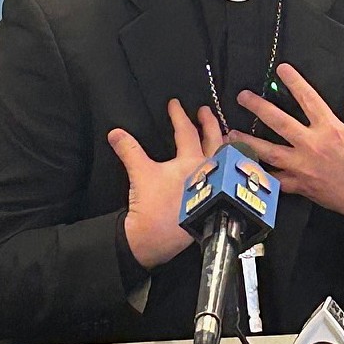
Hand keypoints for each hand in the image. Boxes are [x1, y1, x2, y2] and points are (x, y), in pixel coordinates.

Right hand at [108, 99, 223, 268]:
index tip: (175, 104)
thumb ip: (129, 149)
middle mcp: (208, 172)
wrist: (156, 239)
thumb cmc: (152, 206)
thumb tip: (115, 132)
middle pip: (214, 142)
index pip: (186, 131)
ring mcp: (215, 187)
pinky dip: (228, 168)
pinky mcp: (214, 201)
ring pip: (226, 161)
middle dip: (210, 124)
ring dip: (224, 145)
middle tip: (205, 111)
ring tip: (224, 135)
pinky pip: (227, 179)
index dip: (179, 115)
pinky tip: (224, 168)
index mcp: (191, 161)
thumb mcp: (139, 173)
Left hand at [232, 63, 343, 224]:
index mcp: (331, 129)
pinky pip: (275, 180)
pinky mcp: (302, 186)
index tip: (281, 68)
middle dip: (259, 107)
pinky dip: (259, 175)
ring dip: (248, 142)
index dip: (295, 82)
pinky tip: (242, 168)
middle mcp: (313, 146)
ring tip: (230, 134)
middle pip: (280, 122)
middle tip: (242, 96)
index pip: (309, 99)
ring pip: (269, 151)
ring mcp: (304, 167)